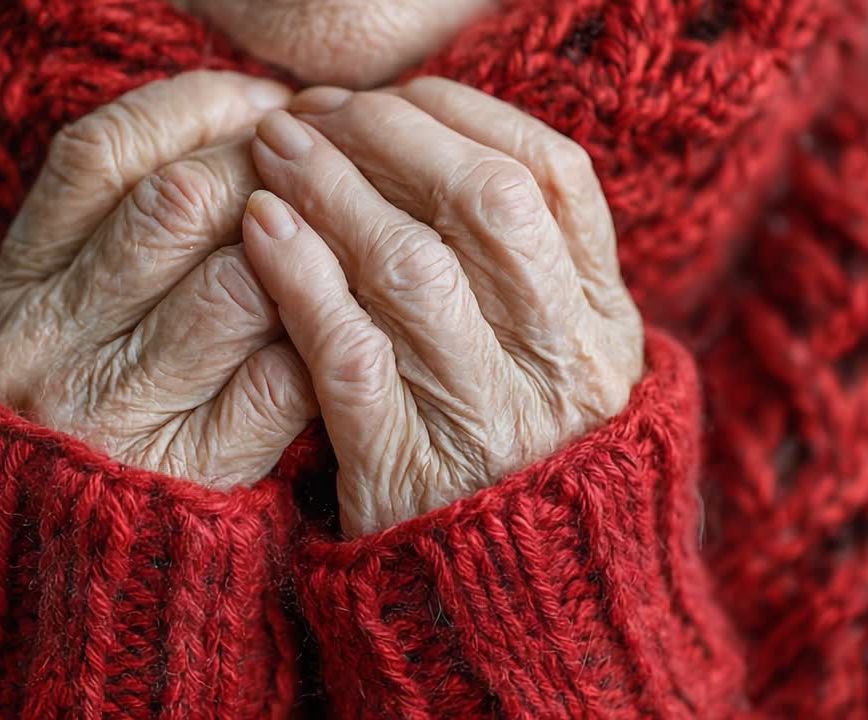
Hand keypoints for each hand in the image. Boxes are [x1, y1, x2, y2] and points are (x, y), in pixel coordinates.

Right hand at [0, 71, 317, 490]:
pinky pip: (280, 380)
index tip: (260, 104)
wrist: (50, 579)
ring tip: (326, 249)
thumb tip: (237, 126)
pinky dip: (317, 340)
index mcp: (13, 294)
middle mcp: (52, 347)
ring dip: (303, 256)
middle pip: (179, 205)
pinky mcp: (192, 475)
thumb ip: (109, 234)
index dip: (196, 110)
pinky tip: (327, 329)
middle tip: (313, 173)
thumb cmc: (68, 425)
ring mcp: (119, 416)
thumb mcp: (51, 324)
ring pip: (241, 286)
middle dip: (265, 172)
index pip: (99, 154)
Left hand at [242, 78, 643, 534]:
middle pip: (486, 201)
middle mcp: (560, 363)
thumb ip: (539, 287)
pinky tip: (261, 231)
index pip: (554, 178)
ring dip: (334, 190)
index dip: (466, 117)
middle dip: (391, 135)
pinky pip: (351, 352)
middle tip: (317, 111)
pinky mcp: (407, 469)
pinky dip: (302, 279)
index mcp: (606, 327)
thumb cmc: (532, 483)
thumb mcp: (569, 382)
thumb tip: (466, 166)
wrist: (530, 626)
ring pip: (413, 264)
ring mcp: (487, 416)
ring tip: (274, 150)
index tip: (396, 97)